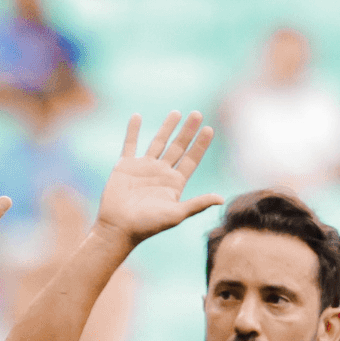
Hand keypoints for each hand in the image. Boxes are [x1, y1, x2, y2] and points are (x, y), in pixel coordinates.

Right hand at [92, 111, 222, 246]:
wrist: (118, 228)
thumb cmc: (148, 225)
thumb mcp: (176, 215)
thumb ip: (197, 204)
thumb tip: (221, 199)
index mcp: (174, 183)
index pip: (191, 159)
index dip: (200, 145)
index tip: (209, 129)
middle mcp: (161, 173)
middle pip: (178, 147)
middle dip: (187, 131)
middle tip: (197, 113)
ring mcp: (143, 168)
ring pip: (158, 142)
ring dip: (167, 127)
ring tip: (176, 112)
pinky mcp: (125, 166)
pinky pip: (130, 144)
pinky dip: (133, 130)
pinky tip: (137, 116)